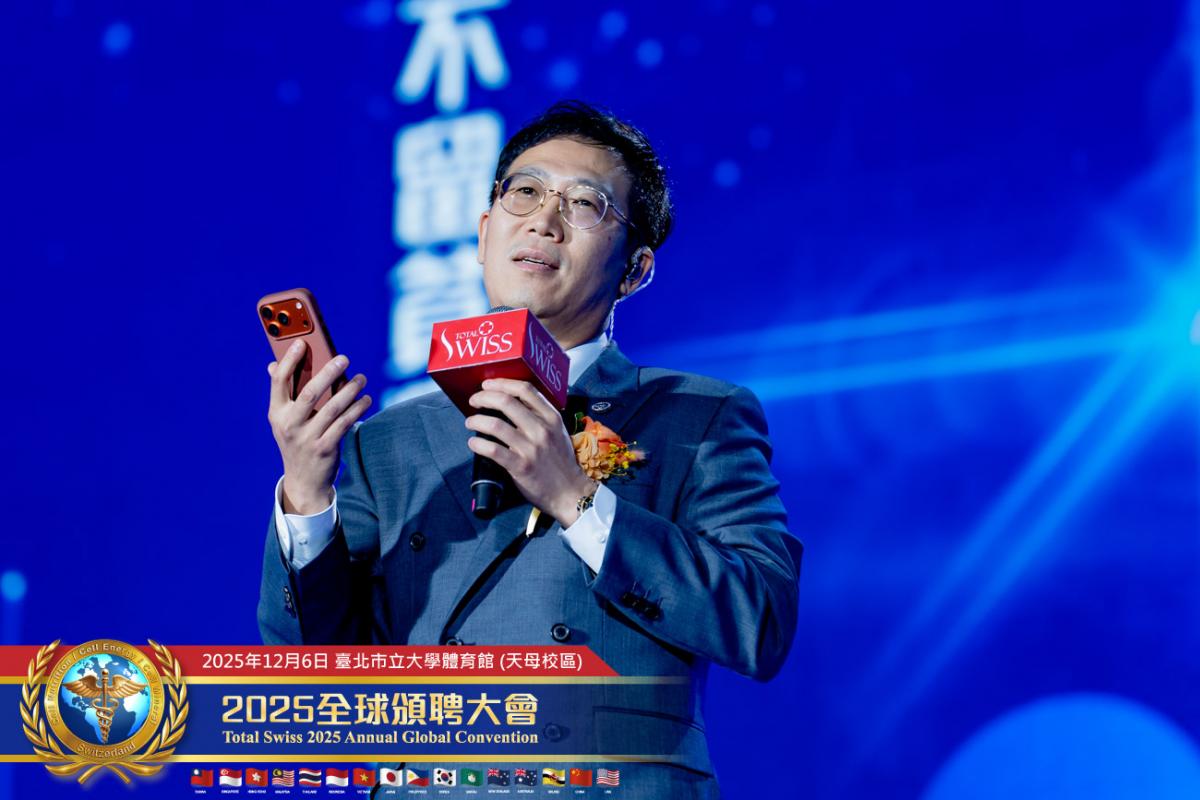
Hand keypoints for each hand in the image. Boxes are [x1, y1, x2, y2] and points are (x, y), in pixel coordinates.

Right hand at [267, 340, 371, 514]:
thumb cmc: (296, 441)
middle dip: (328, 372)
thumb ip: (283, 393)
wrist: (303, 480)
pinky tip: (366, 399)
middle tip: (343, 358)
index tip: (302, 342)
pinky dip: (357, 409)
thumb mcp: (284, 420)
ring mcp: (307, 438)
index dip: (289, 360)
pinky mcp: (325, 448)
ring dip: (350, 390)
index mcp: (276, 413)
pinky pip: (344, 423)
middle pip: (310, 392)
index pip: (279, 381)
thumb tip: (273, 364)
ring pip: (332, 407)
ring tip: (361, 378)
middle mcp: (289, 424)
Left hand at [464, 378, 595, 525]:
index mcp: (551, 418)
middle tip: (474, 400)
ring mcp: (530, 448)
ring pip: (495, 425)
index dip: (502, 383)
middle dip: (484, 397)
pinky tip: (473, 442)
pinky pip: (493, 450)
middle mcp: (541, 429)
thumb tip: (513, 403)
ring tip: (470, 421)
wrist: (569, 492)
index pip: (525, 390)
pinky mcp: (520, 466)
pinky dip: (478, 444)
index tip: (488, 384)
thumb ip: (540, 416)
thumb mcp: (558, 432)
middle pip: (506, 402)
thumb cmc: (561, 461)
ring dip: (477, 420)